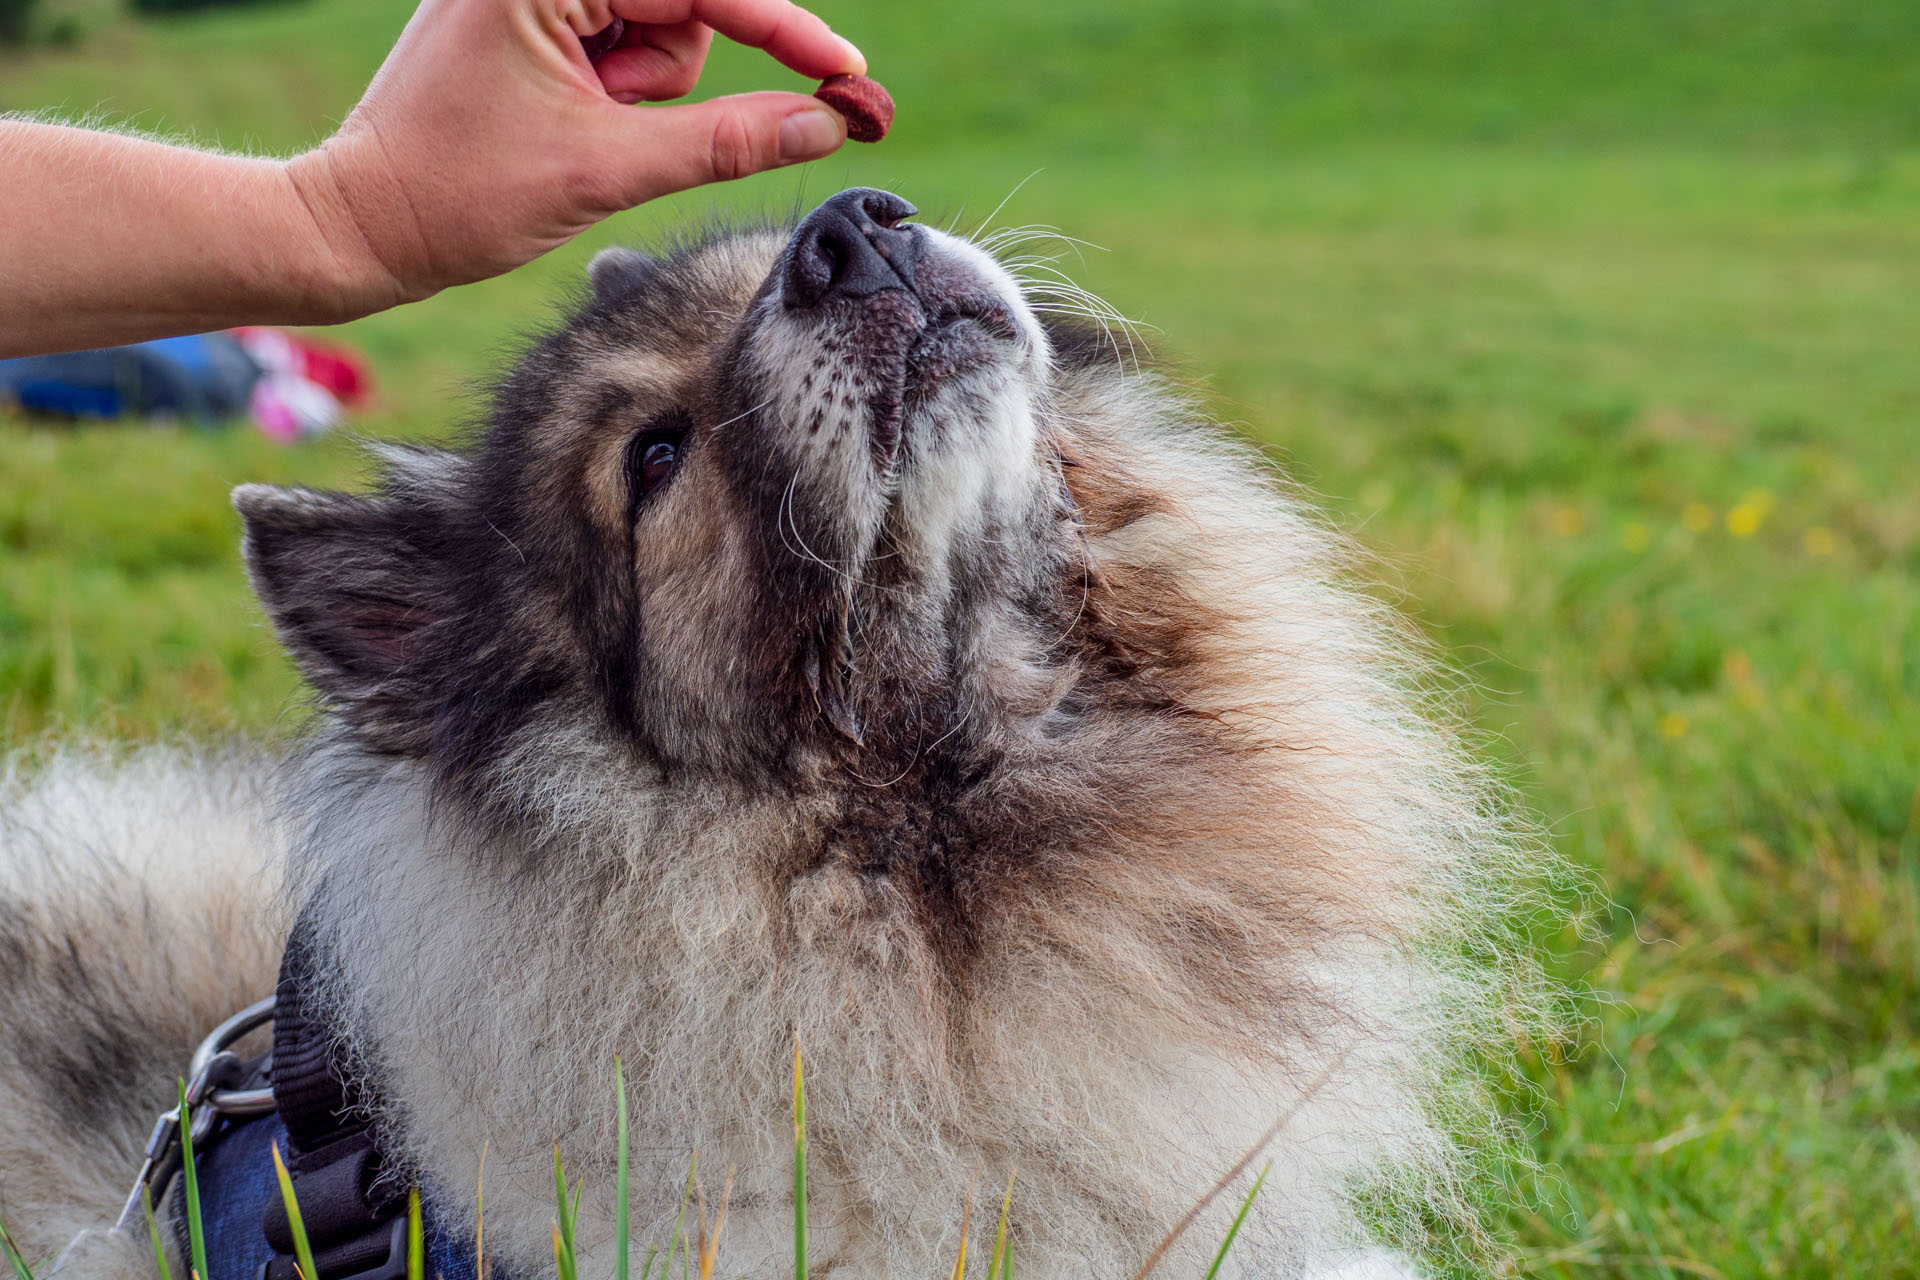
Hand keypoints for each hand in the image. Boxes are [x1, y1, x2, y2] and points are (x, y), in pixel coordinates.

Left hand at [286, 0, 865, 314]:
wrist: (366, 223)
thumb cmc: (460, 194)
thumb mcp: (607, 169)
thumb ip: (726, 140)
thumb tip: (822, 124)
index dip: (782, 30)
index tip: (846, 74)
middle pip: (682, 5)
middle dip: (664, 76)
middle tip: (609, 124)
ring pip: (660, 27)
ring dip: (640, 90)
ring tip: (575, 127)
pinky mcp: (530, 13)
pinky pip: (622, 41)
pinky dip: (618, 89)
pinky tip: (565, 118)